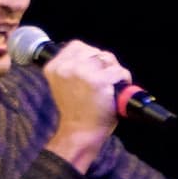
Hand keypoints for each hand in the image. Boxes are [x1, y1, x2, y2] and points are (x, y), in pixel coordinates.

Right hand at [41, 39, 129, 169]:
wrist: (79, 132)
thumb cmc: (76, 110)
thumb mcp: (64, 83)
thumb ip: (72, 67)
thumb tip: (94, 55)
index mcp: (53, 67)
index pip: (76, 46)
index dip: (89, 56)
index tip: (92, 70)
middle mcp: (66, 67)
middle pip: (94, 50)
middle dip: (104, 63)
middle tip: (104, 80)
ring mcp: (82, 73)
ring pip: (108, 58)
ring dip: (114, 70)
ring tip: (110, 86)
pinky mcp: (99, 81)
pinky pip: (119, 71)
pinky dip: (124, 80)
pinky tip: (117, 91)